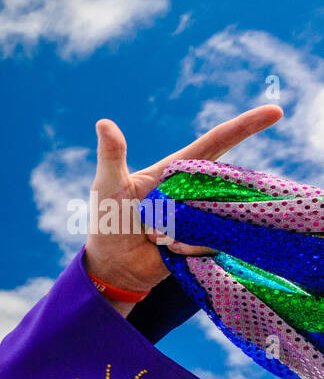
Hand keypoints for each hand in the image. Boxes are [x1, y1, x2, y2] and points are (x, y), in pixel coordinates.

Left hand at [86, 104, 283, 293]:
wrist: (113, 266)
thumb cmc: (107, 222)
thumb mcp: (107, 186)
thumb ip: (111, 155)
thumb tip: (103, 122)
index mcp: (177, 170)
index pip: (216, 143)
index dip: (246, 127)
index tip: (275, 112)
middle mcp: (196, 189)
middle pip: (224, 181)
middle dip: (205, 198)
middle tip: (158, 216)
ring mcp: (204, 214)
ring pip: (219, 213)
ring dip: (184, 226)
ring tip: (154, 232)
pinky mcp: (207, 240)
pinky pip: (210, 240)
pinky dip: (186, 244)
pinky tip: (166, 247)